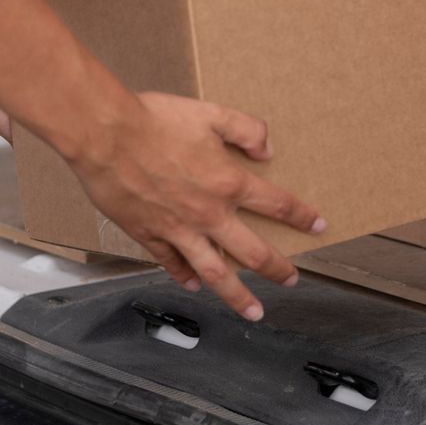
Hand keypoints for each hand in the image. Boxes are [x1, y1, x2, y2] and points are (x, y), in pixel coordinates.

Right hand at [69, 93, 325, 320]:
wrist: (106, 136)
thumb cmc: (157, 120)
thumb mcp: (212, 113)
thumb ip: (246, 129)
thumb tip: (268, 149)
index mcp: (228, 183)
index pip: (277, 205)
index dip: (302, 216)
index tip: (319, 226)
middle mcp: (209, 214)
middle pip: (252, 251)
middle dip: (276, 268)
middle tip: (291, 280)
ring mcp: (179, 229)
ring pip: (215, 272)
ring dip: (236, 295)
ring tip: (253, 311)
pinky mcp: (149, 235)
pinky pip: (172, 263)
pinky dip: (185, 276)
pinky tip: (194, 285)